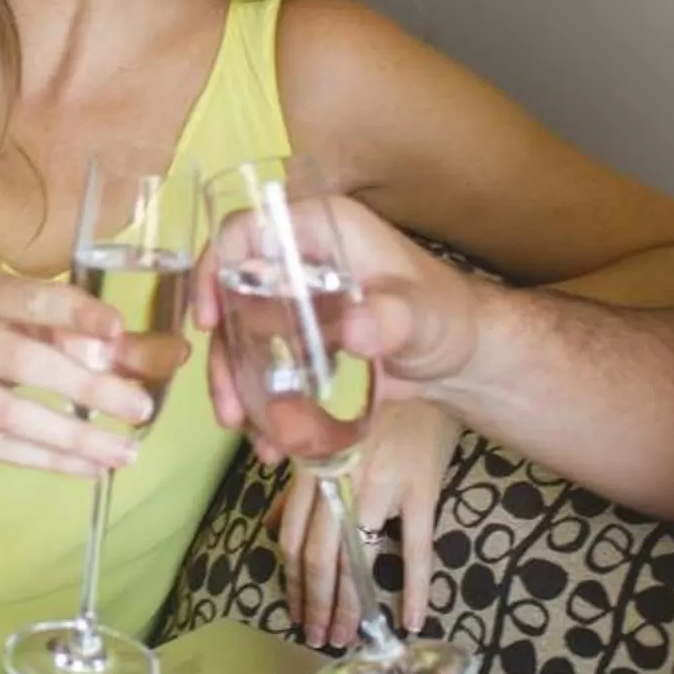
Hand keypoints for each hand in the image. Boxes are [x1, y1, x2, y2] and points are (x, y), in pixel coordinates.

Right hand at [0, 269, 150, 476]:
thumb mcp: (33, 330)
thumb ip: (100, 341)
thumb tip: (176, 353)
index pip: (29, 295)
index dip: (74, 312)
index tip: (118, 329)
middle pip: (22, 358)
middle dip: (87, 387)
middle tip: (141, 408)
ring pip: (8, 412)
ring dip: (73, 436)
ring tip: (124, 452)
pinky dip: (48, 460)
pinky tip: (89, 468)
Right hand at [195, 194, 483, 455]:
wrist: (462, 357)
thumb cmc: (448, 315)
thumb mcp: (423, 314)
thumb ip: (394, 317)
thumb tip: (356, 330)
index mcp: (320, 229)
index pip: (245, 231)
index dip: (216, 268)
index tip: (210, 321)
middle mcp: (296, 261)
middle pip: (231, 297)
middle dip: (225, 358)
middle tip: (232, 411)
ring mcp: (293, 303)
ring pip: (241, 340)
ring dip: (241, 390)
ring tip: (262, 440)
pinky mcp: (296, 342)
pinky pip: (263, 368)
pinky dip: (263, 405)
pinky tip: (278, 443)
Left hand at [270, 393, 460, 648]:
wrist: (425, 368)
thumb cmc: (371, 405)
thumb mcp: (324, 438)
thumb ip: (298, 485)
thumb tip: (269, 527)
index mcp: (310, 469)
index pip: (291, 538)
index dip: (292, 581)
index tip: (295, 611)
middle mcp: (338, 479)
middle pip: (319, 557)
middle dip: (318, 604)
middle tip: (319, 638)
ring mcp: (380, 485)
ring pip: (358, 558)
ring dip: (352, 606)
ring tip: (351, 637)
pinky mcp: (421, 488)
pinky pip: (417, 548)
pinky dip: (413, 588)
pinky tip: (409, 620)